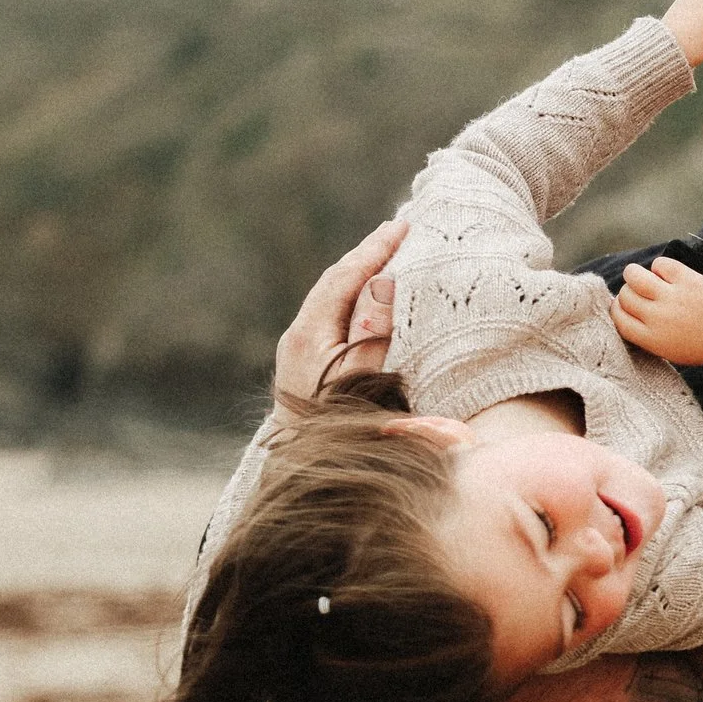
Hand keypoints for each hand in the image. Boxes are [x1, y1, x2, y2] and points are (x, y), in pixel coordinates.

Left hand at [273, 219, 405, 410]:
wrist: (305, 473)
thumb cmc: (342, 428)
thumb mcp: (365, 377)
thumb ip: (374, 329)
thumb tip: (384, 281)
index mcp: (310, 334)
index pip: (345, 277)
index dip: (375, 250)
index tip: (403, 227)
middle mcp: (299, 336)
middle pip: (334, 282)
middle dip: (366, 255)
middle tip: (399, 231)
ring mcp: (299, 351)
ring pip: (333, 298)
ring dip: (361, 274)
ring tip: (388, 255)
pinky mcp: (306, 365)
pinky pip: (334, 315)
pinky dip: (355, 297)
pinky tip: (370, 296)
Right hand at [613, 256, 702, 366]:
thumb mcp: (671, 349)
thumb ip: (649, 332)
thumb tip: (627, 308)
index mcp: (652, 340)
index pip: (617, 318)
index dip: (619, 308)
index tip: (630, 306)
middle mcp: (658, 319)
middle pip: (624, 296)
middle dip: (631, 291)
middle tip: (646, 292)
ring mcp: (673, 299)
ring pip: (633, 275)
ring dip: (637, 273)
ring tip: (650, 278)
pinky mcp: (689, 281)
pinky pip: (660, 264)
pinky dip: (662, 266)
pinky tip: (673, 275)